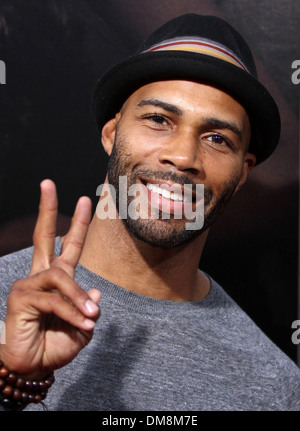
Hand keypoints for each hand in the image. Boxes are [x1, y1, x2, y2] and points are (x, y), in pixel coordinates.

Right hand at [0, 179, 100, 377]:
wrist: (33, 367)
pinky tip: (81, 325)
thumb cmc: (55, 346)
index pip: (68, 246)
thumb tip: (95, 292)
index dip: (77, 224)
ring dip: (78, 299)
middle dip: (47, 210)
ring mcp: (28, 284)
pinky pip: (55, 299)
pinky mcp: (21, 297)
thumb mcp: (82, 327)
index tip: (84, 199)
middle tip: (47, 183)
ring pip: (61, 277)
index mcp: (58, 280)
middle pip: (44, 236)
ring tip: (90, 319)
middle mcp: (41, 277)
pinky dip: (71, 312)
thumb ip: (88, 309)